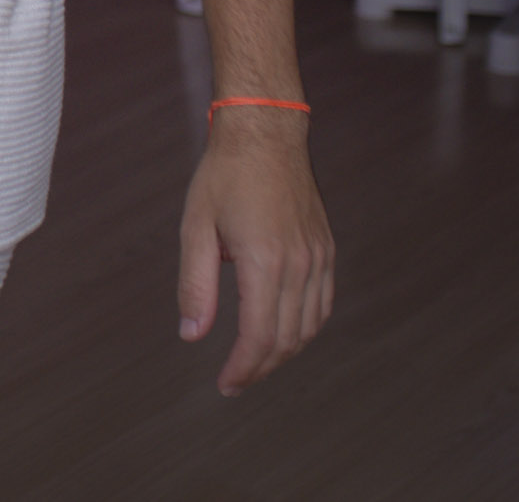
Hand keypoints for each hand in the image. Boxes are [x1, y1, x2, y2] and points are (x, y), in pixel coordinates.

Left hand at [177, 107, 333, 394]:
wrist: (265, 134)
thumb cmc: (224, 176)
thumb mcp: (195, 227)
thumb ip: (195, 284)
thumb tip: (192, 334)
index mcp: (265, 261)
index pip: (259, 335)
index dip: (243, 367)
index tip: (225, 384)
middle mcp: (299, 264)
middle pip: (287, 338)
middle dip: (261, 366)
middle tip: (235, 380)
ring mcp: (318, 257)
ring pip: (310, 326)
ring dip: (284, 351)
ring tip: (255, 361)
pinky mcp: (326, 249)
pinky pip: (323, 302)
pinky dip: (305, 327)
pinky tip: (285, 332)